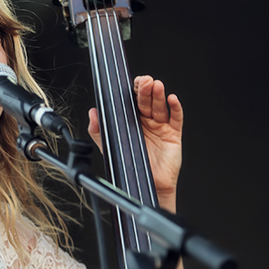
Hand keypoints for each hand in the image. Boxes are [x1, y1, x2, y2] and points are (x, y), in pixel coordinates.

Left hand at [88, 75, 182, 211]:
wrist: (142, 187)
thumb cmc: (129, 167)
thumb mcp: (110, 147)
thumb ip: (99, 131)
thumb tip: (92, 114)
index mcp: (132, 121)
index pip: (134, 101)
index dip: (134, 90)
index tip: (134, 82)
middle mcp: (147, 122)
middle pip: (147, 101)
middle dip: (146, 90)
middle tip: (145, 82)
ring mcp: (160, 128)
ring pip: (160, 107)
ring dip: (158, 95)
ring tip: (156, 86)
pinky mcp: (173, 135)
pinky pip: (176, 118)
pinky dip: (175, 108)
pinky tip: (171, 99)